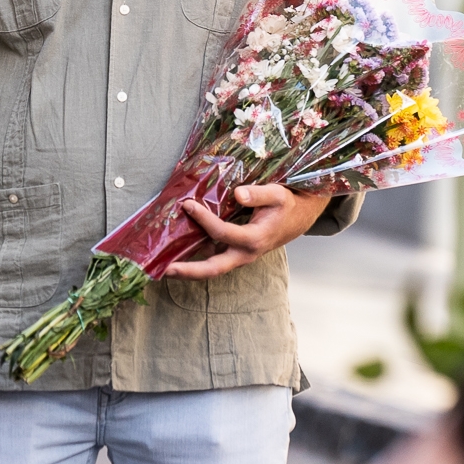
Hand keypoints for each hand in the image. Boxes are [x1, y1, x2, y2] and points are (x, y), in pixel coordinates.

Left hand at [167, 184, 330, 279]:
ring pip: (212, 268)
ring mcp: (239, 256)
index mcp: (254, 239)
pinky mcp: (235, 253)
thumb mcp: (278, 195)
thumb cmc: (288, 206)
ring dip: (189, 269)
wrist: (299, 218)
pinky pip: (214, 258)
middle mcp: (245, 254)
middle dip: (188, 271)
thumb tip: (238, 193)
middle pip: (213, 269)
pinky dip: (196, 257)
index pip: (222, 233)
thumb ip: (259, 194)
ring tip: (164, 266)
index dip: (203, 219)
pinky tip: (179, 250)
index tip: (187, 204)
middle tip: (164, 269)